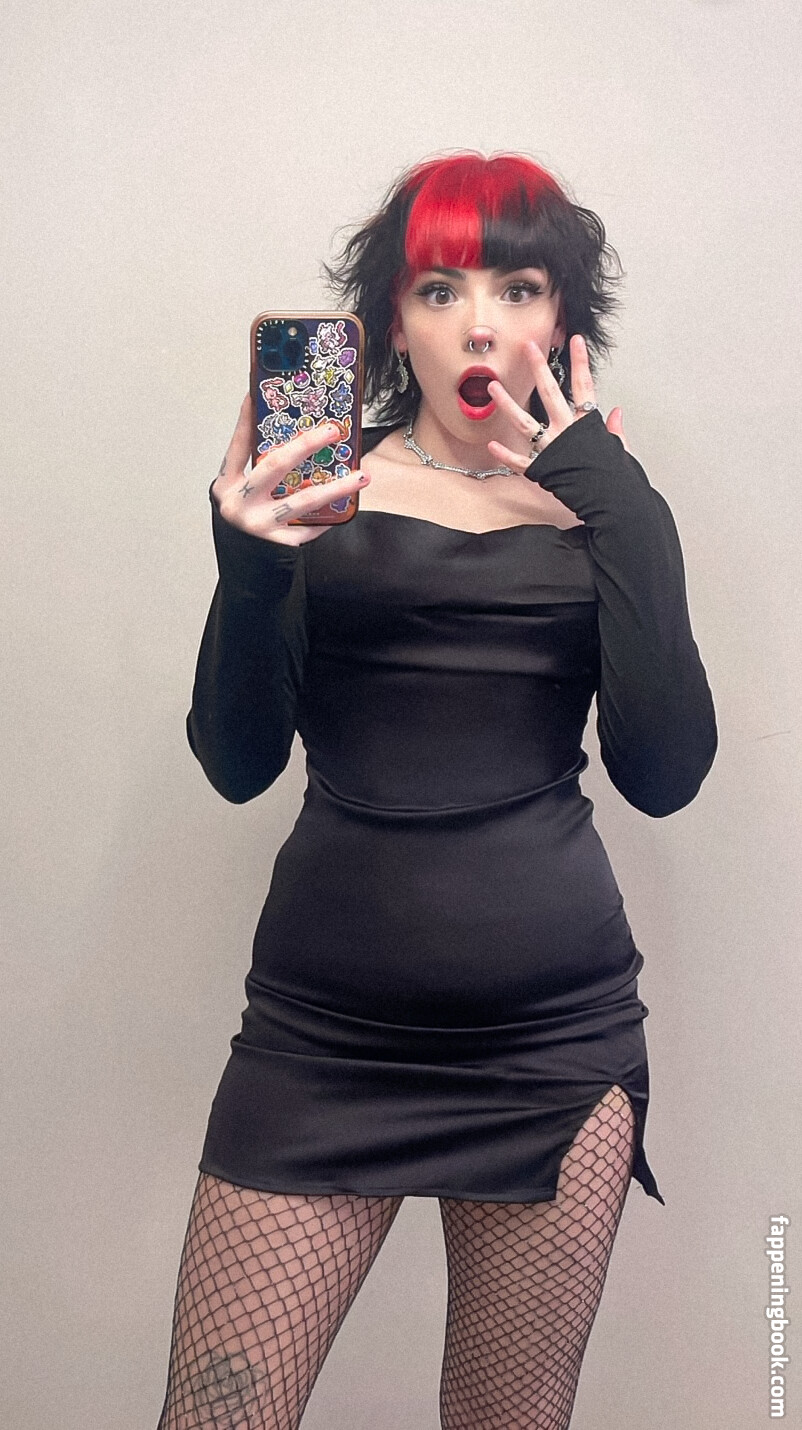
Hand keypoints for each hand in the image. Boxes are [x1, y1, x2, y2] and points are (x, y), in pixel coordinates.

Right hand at [211, 395, 369, 546]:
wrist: (243, 565)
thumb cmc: (245, 519)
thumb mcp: (240, 491)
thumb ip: (257, 467)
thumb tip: (287, 432)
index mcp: (226, 486)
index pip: (237, 446)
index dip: (245, 420)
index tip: (254, 395)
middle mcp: (239, 504)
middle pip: (274, 467)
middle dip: (305, 445)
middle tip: (332, 431)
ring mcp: (259, 525)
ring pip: (303, 501)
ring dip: (336, 487)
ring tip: (362, 475)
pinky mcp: (278, 544)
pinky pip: (310, 527)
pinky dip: (328, 517)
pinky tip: (348, 507)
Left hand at [485, 334, 629, 474]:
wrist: (613, 504)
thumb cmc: (617, 479)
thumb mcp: (621, 450)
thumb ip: (614, 430)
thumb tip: (616, 413)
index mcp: (587, 426)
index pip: (585, 386)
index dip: (581, 362)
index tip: (576, 341)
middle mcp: (567, 433)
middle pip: (550, 393)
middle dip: (538, 368)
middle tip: (527, 347)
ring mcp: (552, 450)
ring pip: (526, 423)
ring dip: (508, 404)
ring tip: (493, 388)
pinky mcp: (543, 470)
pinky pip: (521, 462)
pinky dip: (506, 455)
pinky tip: (492, 445)